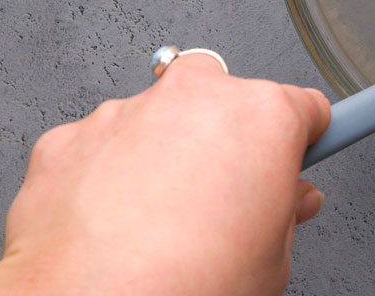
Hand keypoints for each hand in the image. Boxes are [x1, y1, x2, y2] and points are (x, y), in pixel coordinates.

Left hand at [0, 55, 330, 295]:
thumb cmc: (186, 283)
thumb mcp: (273, 260)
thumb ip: (284, 215)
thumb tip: (283, 206)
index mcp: (262, 116)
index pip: (305, 106)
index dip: (305, 137)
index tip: (302, 149)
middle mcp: (196, 98)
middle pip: (228, 97)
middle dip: (230, 137)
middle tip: (227, 195)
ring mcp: (127, 112)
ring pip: (160, 116)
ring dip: (167, 150)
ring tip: (162, 218)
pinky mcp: (68, 139)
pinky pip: (101, 145)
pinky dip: (108, 172)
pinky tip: (115, 220)